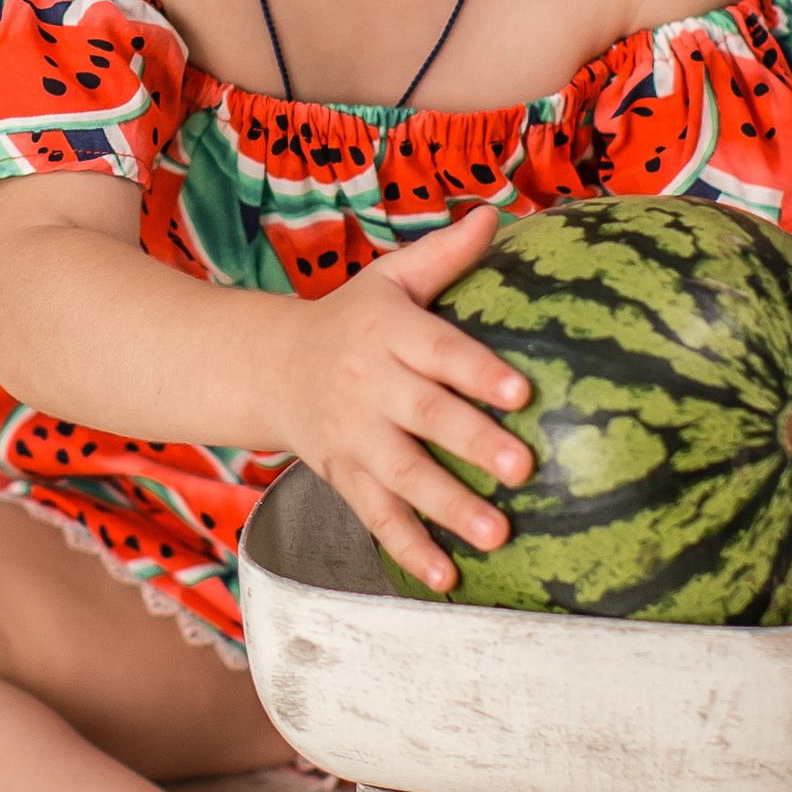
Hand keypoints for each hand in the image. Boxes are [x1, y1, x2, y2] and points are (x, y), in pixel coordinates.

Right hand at [280, 205, 530, 592]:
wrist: (269, 367)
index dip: (477, 370)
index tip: (521, 389)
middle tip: (523, 468)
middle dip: (471, 443)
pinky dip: (409, 550)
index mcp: (388, 334)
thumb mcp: (389, 279)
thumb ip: (445, 255)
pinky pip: (375, 519)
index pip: (438, 350)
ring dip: (448, 508)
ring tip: (498, 533)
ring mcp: (353, 438)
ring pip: (402, 476)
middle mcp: (369, 387)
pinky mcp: (343, 478)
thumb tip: (500, 213)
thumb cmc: (351, 320)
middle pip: (423, 416)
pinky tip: (447, 579)